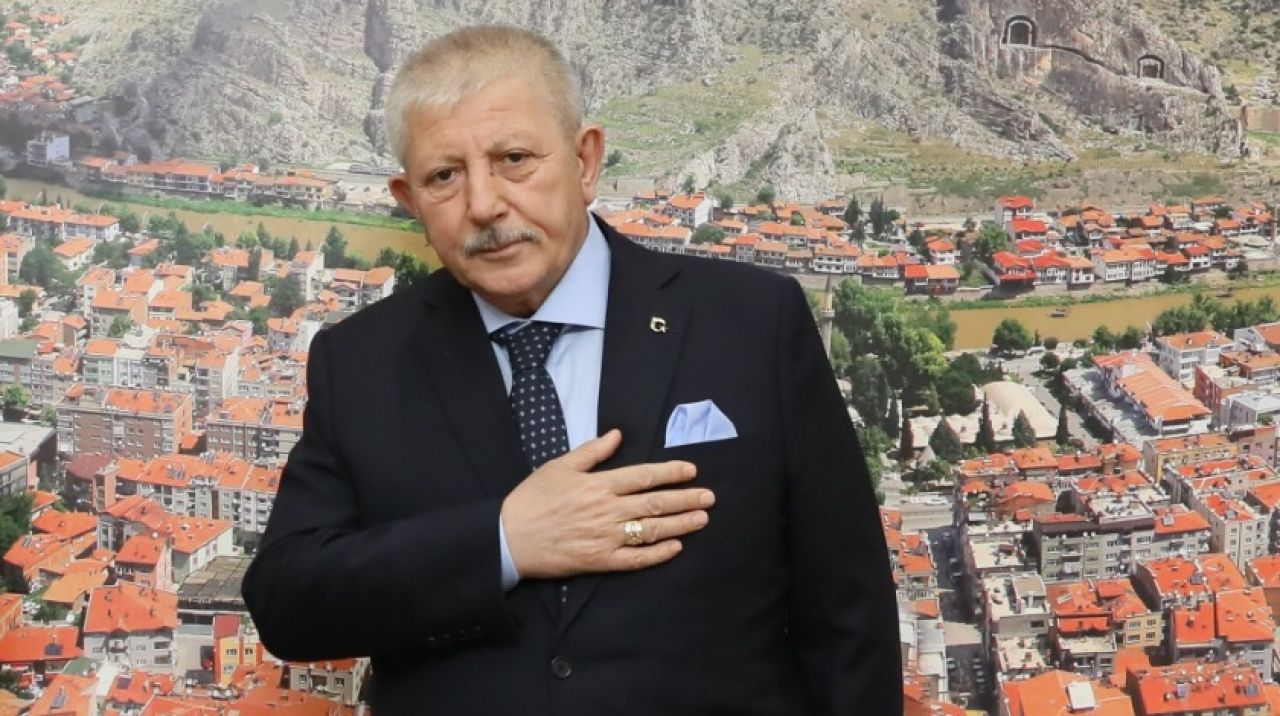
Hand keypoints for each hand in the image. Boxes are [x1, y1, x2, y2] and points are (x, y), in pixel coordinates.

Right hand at [500, 429, 714, 578]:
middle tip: (709, 497)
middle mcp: (607, 510)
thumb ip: (592, 451)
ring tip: (702, 520)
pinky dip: (657, 554)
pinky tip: (675, 548)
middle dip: (685, 499)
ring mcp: (605, 537)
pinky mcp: (599, 561)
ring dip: (680, 524)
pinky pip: (635, 559)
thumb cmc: (532, 498)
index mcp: (599, 484)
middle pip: (654, 503)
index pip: (643, 476)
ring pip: (651, 530)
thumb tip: (618, 435)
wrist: (510, 537)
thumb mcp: (559, 466)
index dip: (670, 473)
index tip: (691, 471)